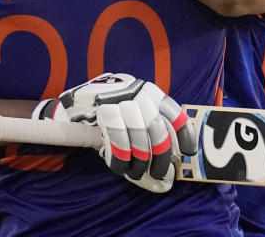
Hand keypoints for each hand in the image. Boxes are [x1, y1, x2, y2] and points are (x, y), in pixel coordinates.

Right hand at [34, 73, 195, 192]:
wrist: (78, 100)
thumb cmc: (112, 114)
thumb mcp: (134, 114)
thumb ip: (151, 131)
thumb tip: (170, 162)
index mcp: (149, 92)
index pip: (172, 111)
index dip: (184, 133)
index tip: (187, 153)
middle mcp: (137, 92)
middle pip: (156, 126)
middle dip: (160, 155)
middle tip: (160, 173)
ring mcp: (119, 98)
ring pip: (138, 133)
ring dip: (139, 159)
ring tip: (136, 172)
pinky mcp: (102, 109)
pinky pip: (117, 138)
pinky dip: (120, 158)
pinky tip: (120, 168)